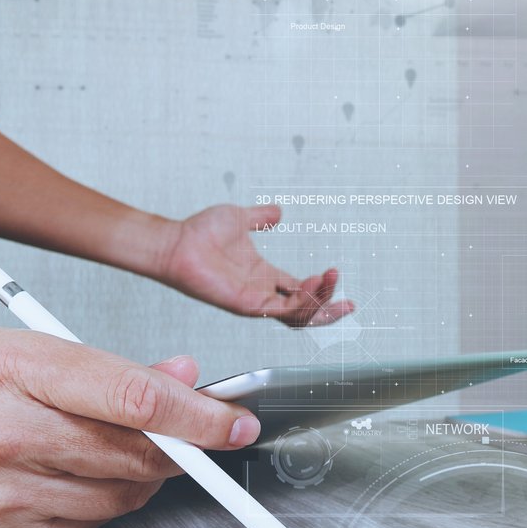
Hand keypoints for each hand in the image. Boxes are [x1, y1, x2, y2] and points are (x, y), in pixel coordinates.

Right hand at [0, 329, 260, 527]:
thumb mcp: (20, 351)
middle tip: (196, 439)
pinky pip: (90, 527)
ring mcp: (6, 496)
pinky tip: (72, 481)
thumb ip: (108, 369)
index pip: (134, 398)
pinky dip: (100, 505)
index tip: (237, 422)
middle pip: (137, 454)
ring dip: (142, 478)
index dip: (200, 415)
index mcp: (14, 369)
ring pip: (123, 497)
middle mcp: (8, 435)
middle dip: (181, 448)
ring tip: (114, 453)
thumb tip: (186, 379)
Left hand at [154, 205, 353, 326]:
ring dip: (320, 301)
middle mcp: (262, 292)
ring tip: (331, 280)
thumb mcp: (240, 218)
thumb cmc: (200, 233)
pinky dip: (301, 301)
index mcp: (263, 276)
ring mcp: (255, 301)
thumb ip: (261, 217)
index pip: (300, 290)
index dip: (322, 288)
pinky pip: (282, 311)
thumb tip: (278, 212)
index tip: (338, 275)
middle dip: (329, 307)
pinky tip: (313, 283)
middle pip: (305, 310)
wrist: (177, 242)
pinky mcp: (247, 305)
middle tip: (349, 303)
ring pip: (297, 315)